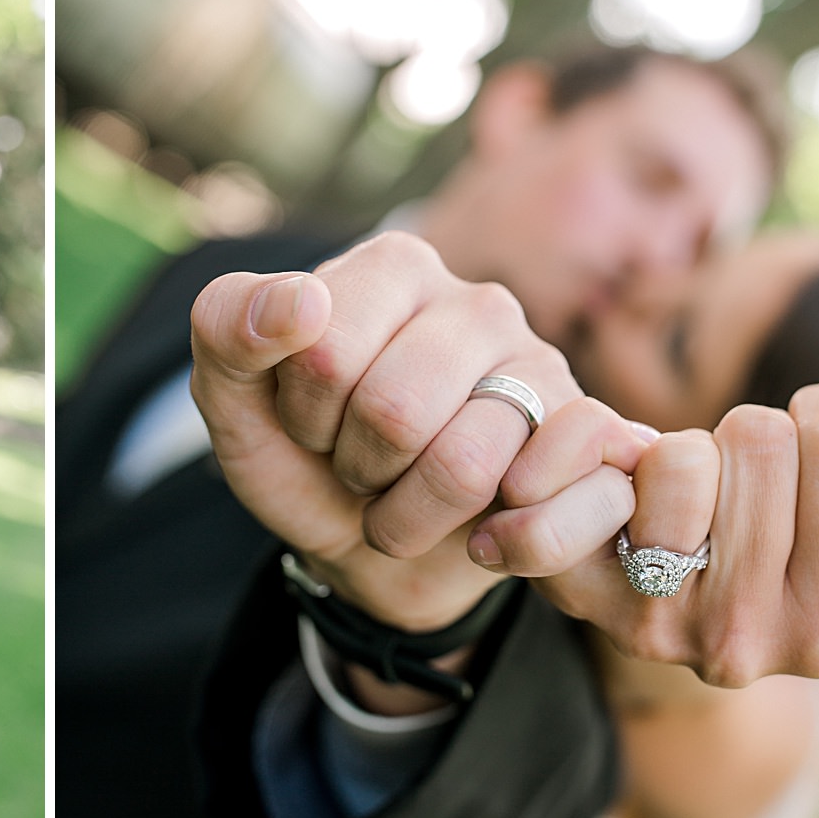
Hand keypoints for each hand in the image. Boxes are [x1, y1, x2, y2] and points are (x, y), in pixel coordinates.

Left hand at [189, 231, 613, 630]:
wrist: (364, 550)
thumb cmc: (302, 456)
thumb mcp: (233, 397)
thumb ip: (228, 326)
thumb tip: (299, 302)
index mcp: (395, 266)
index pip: (327, 349)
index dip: (303, 410)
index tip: (309, 413)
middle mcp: (481, 303)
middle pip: (396, 411)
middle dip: (356, 464)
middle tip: (358, 460)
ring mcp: (543, 370)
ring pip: (466, 466)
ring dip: (407, 516)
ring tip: (402, 492)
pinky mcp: (590, 443)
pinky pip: (549, 500)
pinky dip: (493, 543)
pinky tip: (478, 531)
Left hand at [471, 374, 818, 685]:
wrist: (680, 595)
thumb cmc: (798, 534)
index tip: (812, 459)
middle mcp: (740, 646)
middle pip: (757, 441)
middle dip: (752, 436)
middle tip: (744, 482)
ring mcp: (649, 622)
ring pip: (674, 457)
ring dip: (682, 447)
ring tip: (690, 491)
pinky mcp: (572, 588)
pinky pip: (570, 485)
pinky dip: (582, 449)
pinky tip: (608, 472)